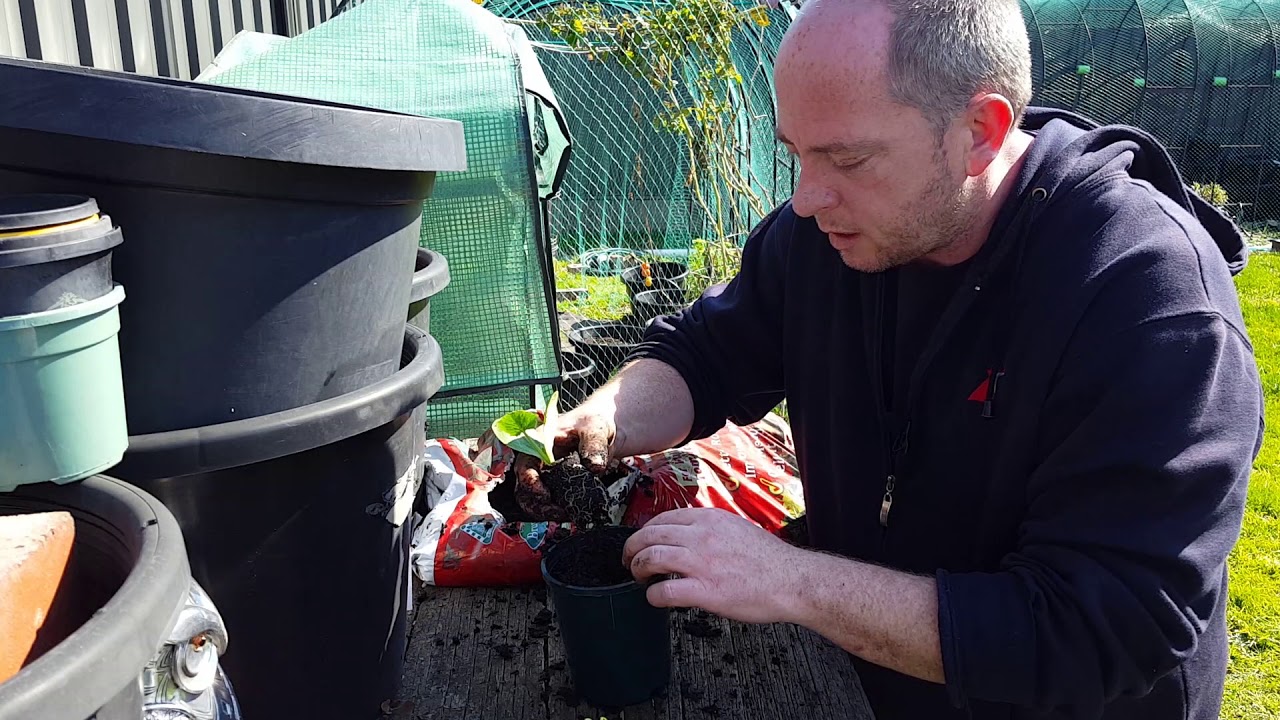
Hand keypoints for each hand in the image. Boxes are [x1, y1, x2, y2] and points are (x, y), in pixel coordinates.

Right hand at [509, 405, 619, 519]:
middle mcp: (537, 460)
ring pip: (533, 500)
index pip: (524, 465)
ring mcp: (546, 475)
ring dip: (546, 511)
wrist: (603, 426)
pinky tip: (571, 511)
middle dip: (538, 504)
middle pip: (523, 489)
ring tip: (566, 513)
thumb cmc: (593, 421)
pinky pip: (548, 504)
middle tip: (559, 511)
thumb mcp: (594, 429)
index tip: (545, 494)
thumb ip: (594, 446)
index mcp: (538, 442)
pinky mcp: (556, 486)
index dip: (530, 482)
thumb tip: (595, 467)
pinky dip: (556, 511)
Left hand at [622, 507, 801, 623]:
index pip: (662, 519)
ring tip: (637, 577)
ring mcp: (701, 563)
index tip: (641, 541)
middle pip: (649, 536)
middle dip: (632, 549)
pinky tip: (655, 598)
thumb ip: (711, 529)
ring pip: (651, 559)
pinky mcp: (705, 591)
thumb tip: (689, 535)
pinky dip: (652, 595)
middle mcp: (701, 536)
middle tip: (628, 560)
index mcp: (709, 519)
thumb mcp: (736, 528)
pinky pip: (664, 591)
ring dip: (637, 569)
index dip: (645, 532)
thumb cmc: (769, 559)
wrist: (792, 580)